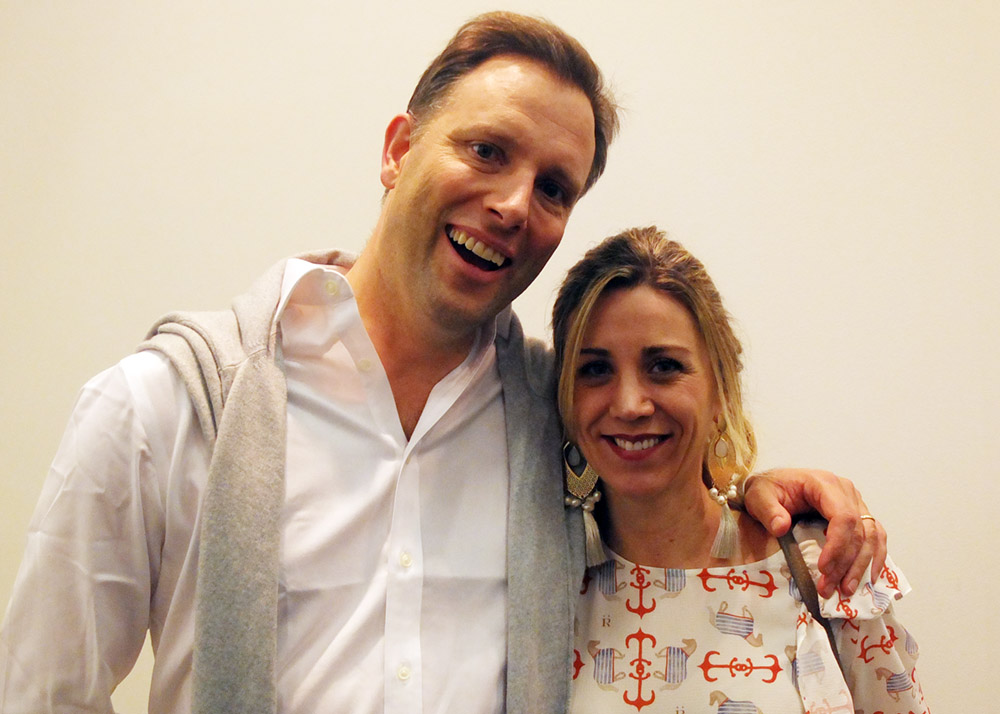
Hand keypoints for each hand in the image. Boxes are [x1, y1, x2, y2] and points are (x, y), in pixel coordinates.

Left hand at [743, 468, 886, 596]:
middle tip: (829, 588)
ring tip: (845, 590)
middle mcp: (847, 492)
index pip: (843, 517)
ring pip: (870, 537)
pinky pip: (875, 537)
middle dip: (846, 564)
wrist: (775, 484)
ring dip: (860, 566)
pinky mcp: (858, 515)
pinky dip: (874, 558)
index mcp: (825, 484)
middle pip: (859, 531)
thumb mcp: (759, 496)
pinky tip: (868, 578)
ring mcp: (856, 503)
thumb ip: (768, 511)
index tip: (823, 569)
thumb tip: (781, 527)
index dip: (837, 546)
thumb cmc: (769, 489)